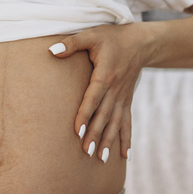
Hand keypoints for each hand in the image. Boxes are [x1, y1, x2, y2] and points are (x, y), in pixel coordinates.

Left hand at [49, 23, 149, 162]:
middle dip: (95, 134)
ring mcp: (123, 97)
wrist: (142, 42)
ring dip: (109, 141)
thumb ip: (72, 43)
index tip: (76, 131)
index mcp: (106, 74)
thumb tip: (51, 51)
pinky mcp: (127, 101)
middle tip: (86, 152)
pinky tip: (125, 157)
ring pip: (116, 122)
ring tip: (101, 158)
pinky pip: (127, 122)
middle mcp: (116, 89)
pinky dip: (126, 139)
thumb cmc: (113, 38)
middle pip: (104, 115)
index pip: (93, 98)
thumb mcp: (92, 35)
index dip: (84, 114)